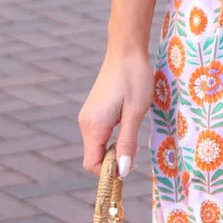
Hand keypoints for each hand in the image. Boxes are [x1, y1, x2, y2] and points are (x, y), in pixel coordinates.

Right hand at [78, 46, 154, 176]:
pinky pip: (100, 134)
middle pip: (94, 157)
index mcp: (93, 126)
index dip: (109, 172)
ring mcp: (88, 116)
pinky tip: (128, 122)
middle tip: (136, 149)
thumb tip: (122, 172)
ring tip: (134, 132)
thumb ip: (127, 142)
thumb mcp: (136, 112)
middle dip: (113, 160)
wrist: (126, 50)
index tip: (130, 166)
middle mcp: (85, 123)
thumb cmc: (134, 78)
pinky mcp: (94, 111)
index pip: (92, 165)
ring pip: (97, 146)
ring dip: (114, 148)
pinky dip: (112, 137)